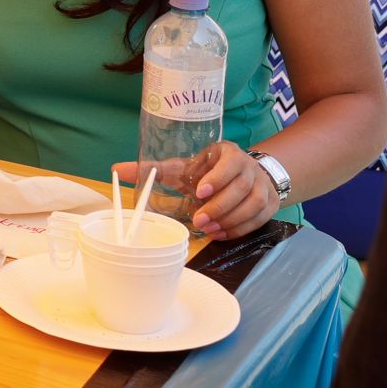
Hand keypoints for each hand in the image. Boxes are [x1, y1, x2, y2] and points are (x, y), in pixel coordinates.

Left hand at [113, 142, 279, 239]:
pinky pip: (259, 219)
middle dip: (220, 206)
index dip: (217, 178)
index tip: (200, 192)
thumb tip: (116, 170)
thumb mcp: (185, 166)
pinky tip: (222, 234)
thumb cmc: (209, 170)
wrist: (246, 172)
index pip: (229, 164)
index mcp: (229, 154)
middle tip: (199, 220)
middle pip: (241, 189)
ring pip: (253, 205)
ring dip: (231, 220)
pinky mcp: (270, 203)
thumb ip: (155, 169)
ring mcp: (263, 186)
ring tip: (209, 230)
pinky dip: (241, 228)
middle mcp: (250, 168)